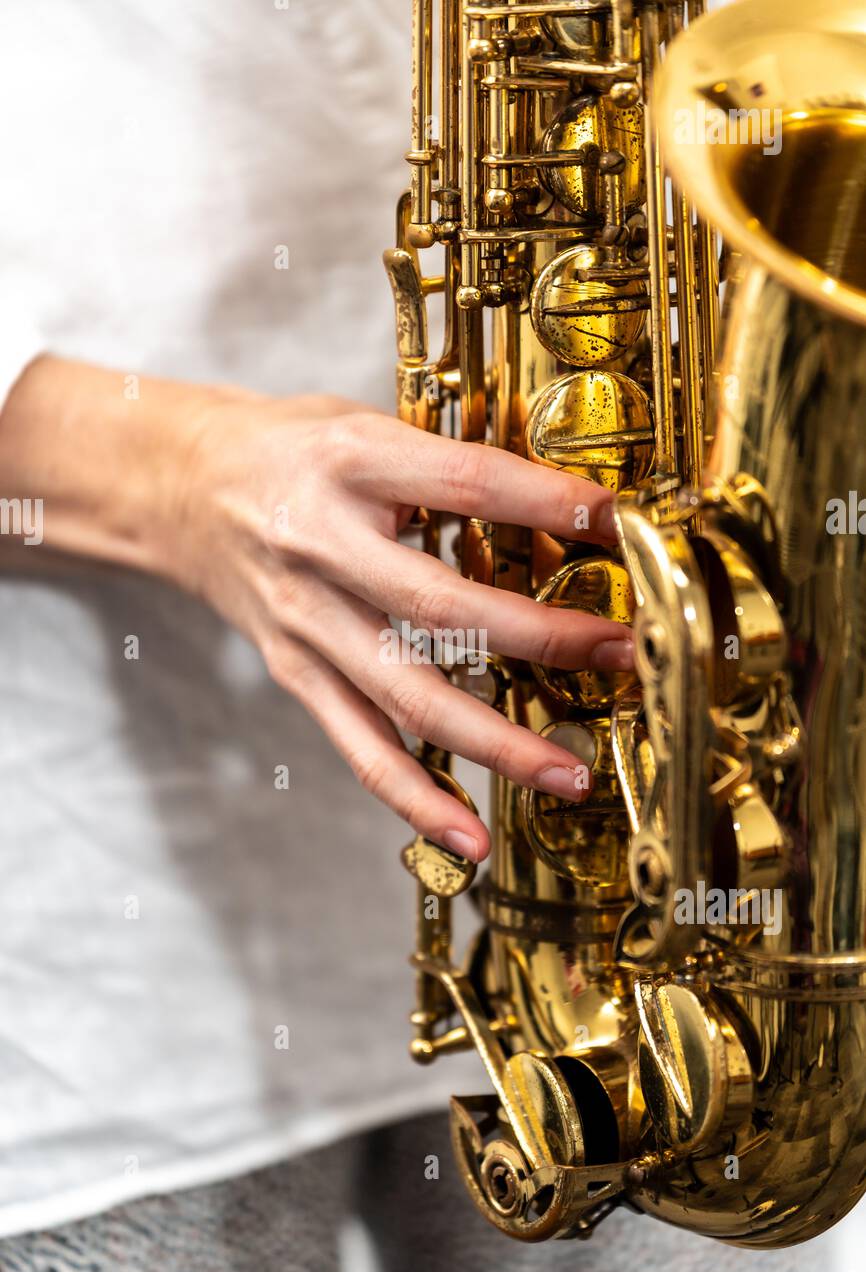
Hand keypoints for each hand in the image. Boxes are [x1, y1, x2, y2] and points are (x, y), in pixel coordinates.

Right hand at [182, 393, 632, 861]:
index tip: (618, 524)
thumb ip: (446, 462)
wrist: (179, 487)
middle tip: (619, 655)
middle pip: (440, 607)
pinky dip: (416, 797)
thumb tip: (566, 502)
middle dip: (541, 638)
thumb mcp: (363, 425)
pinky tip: (470, 835)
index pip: (465, 482)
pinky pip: (360, 746)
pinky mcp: (296, 672)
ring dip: (496, 742)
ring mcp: (307, 620)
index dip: (546, 505)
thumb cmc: (286, 450)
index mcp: (349, 463)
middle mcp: (322, 546)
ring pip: (407, 695)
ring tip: (568, 771)